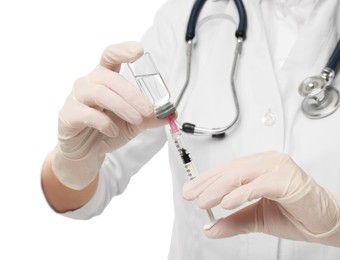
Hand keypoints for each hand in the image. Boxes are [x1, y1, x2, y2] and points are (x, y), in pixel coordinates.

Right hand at [51, 41, 166, 189]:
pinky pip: (86, 113)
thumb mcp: (133, 124)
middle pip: (110, 78)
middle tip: (148, 110)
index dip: (123, 50)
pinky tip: (114, 130)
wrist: (86, 153)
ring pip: (99, 92)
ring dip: (122, 106)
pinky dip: (104, 122)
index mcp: (104, 79)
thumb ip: (150, 117)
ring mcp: (76, 98)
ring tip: (136, 120)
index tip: (140, 50)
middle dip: (133, 94)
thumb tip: (171, 112)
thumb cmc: (107, 131)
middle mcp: (88, 83)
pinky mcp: (68, 115)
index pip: (110, 56)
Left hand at [182, 151, 339, 246]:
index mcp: (258, 166)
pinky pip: (258, 185)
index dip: (206, 180)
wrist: (324, 223)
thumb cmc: (293, 214)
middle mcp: (266, 162)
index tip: (190, 191)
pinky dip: (240, 194)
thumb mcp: (255, 218)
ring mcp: (277, 167)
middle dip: (207, 184)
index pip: (226, 170)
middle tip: (190, 195)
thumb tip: (211, 228)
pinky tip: (226, 203)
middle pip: (230, 170)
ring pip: (240, 174)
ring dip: (219, 188)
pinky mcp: (287, 179)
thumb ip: (233, 222)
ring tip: (204, 201)